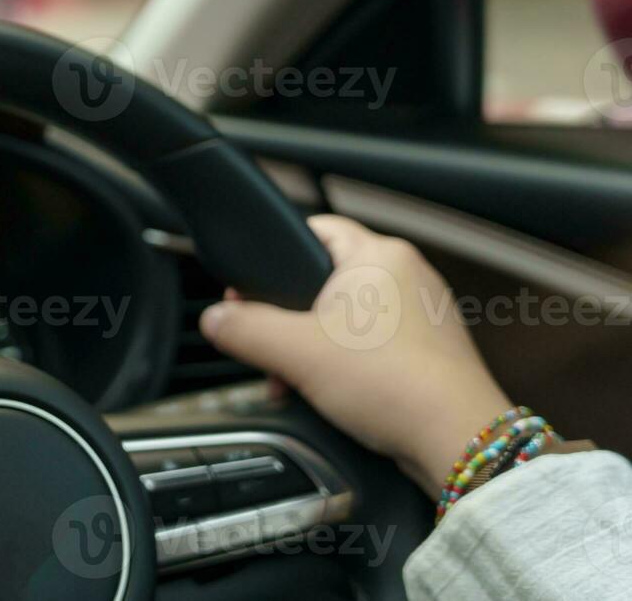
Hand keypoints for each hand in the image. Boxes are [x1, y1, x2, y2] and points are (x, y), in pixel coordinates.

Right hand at [199, 215, 510, 495]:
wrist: (456, 441)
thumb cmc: (395, 385)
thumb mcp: (296, 353)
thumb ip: (244, 329)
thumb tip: (214, 319)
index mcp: (378, 254)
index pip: (312, 229)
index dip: (271, 259)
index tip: (247, 293)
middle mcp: (407, 274)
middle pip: (322, 280)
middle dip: (288, 320)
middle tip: (271, 349)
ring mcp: (423, 312)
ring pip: (346, 317)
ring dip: (313, 347)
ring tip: (298, 381)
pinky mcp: (430, 349)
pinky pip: (372, 344)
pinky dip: (346, 364)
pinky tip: (332, 394)